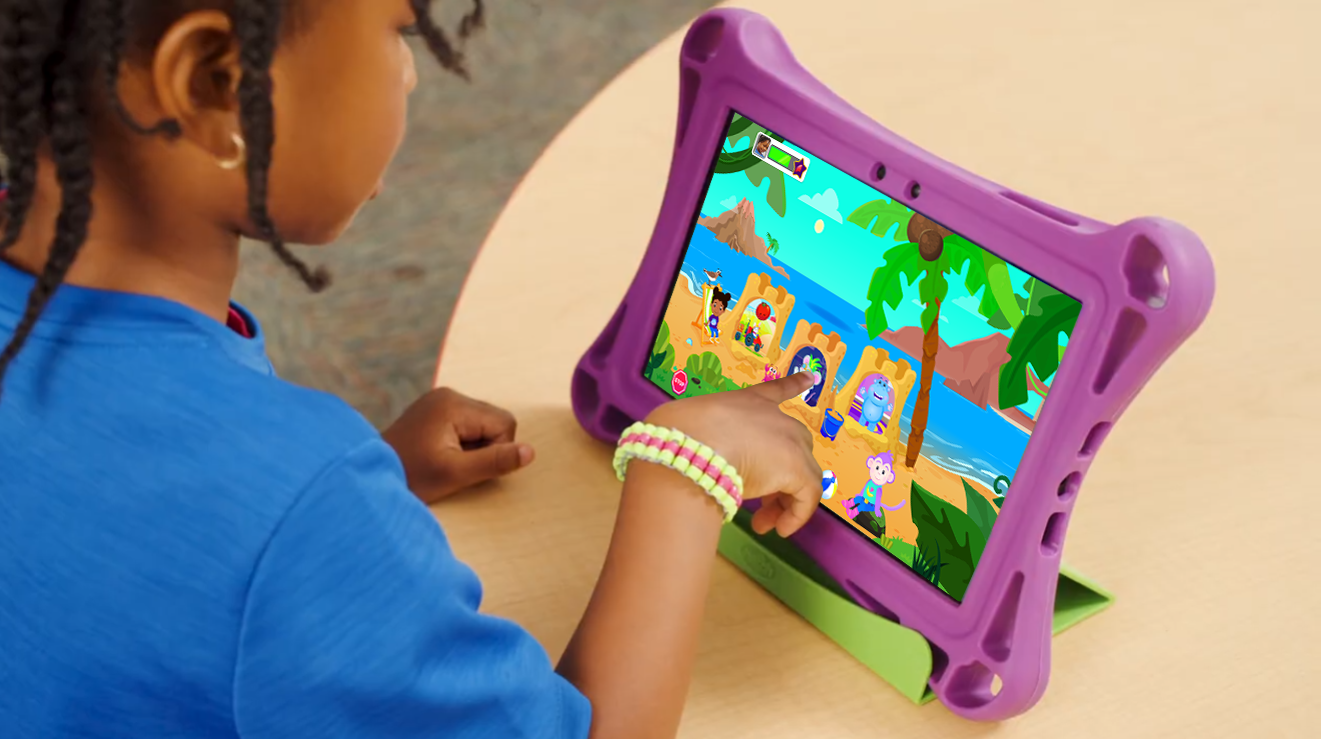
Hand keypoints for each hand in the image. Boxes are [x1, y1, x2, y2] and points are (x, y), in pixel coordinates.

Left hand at [381, 388, 533, 503]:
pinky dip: (460, 444)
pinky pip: (465, 426)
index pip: (505, 423)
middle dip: (484, 448)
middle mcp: (448, 395)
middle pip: (494, 421)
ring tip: (444, 462)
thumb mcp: (455, 474)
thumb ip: (495, 461)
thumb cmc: (410, 477)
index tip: (467, 467)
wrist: (368, 476)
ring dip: (472, 448)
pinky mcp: (433, 412)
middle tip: (454, 466)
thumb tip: (530, 452)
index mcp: (454, 404)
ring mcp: (438, 401)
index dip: (496, 451)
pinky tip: (439, 456)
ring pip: (482, 425)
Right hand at [642, 372, 821, 536]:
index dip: (795, 384)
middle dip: (782, 475)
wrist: (690, 445)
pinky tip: (777, 530)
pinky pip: (806, 497)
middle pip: (796, 444)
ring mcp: (790, 440)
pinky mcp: (797, 468)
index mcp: (749, 402)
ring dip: (784, 501)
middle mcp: (775, 417)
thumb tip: (694, 468)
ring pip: (803, 474)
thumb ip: (703, 445)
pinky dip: (795, 516)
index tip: (811, 377)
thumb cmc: (680, 437)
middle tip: (761, 501)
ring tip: (763, 523)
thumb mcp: (692, 435)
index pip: (776, 390)